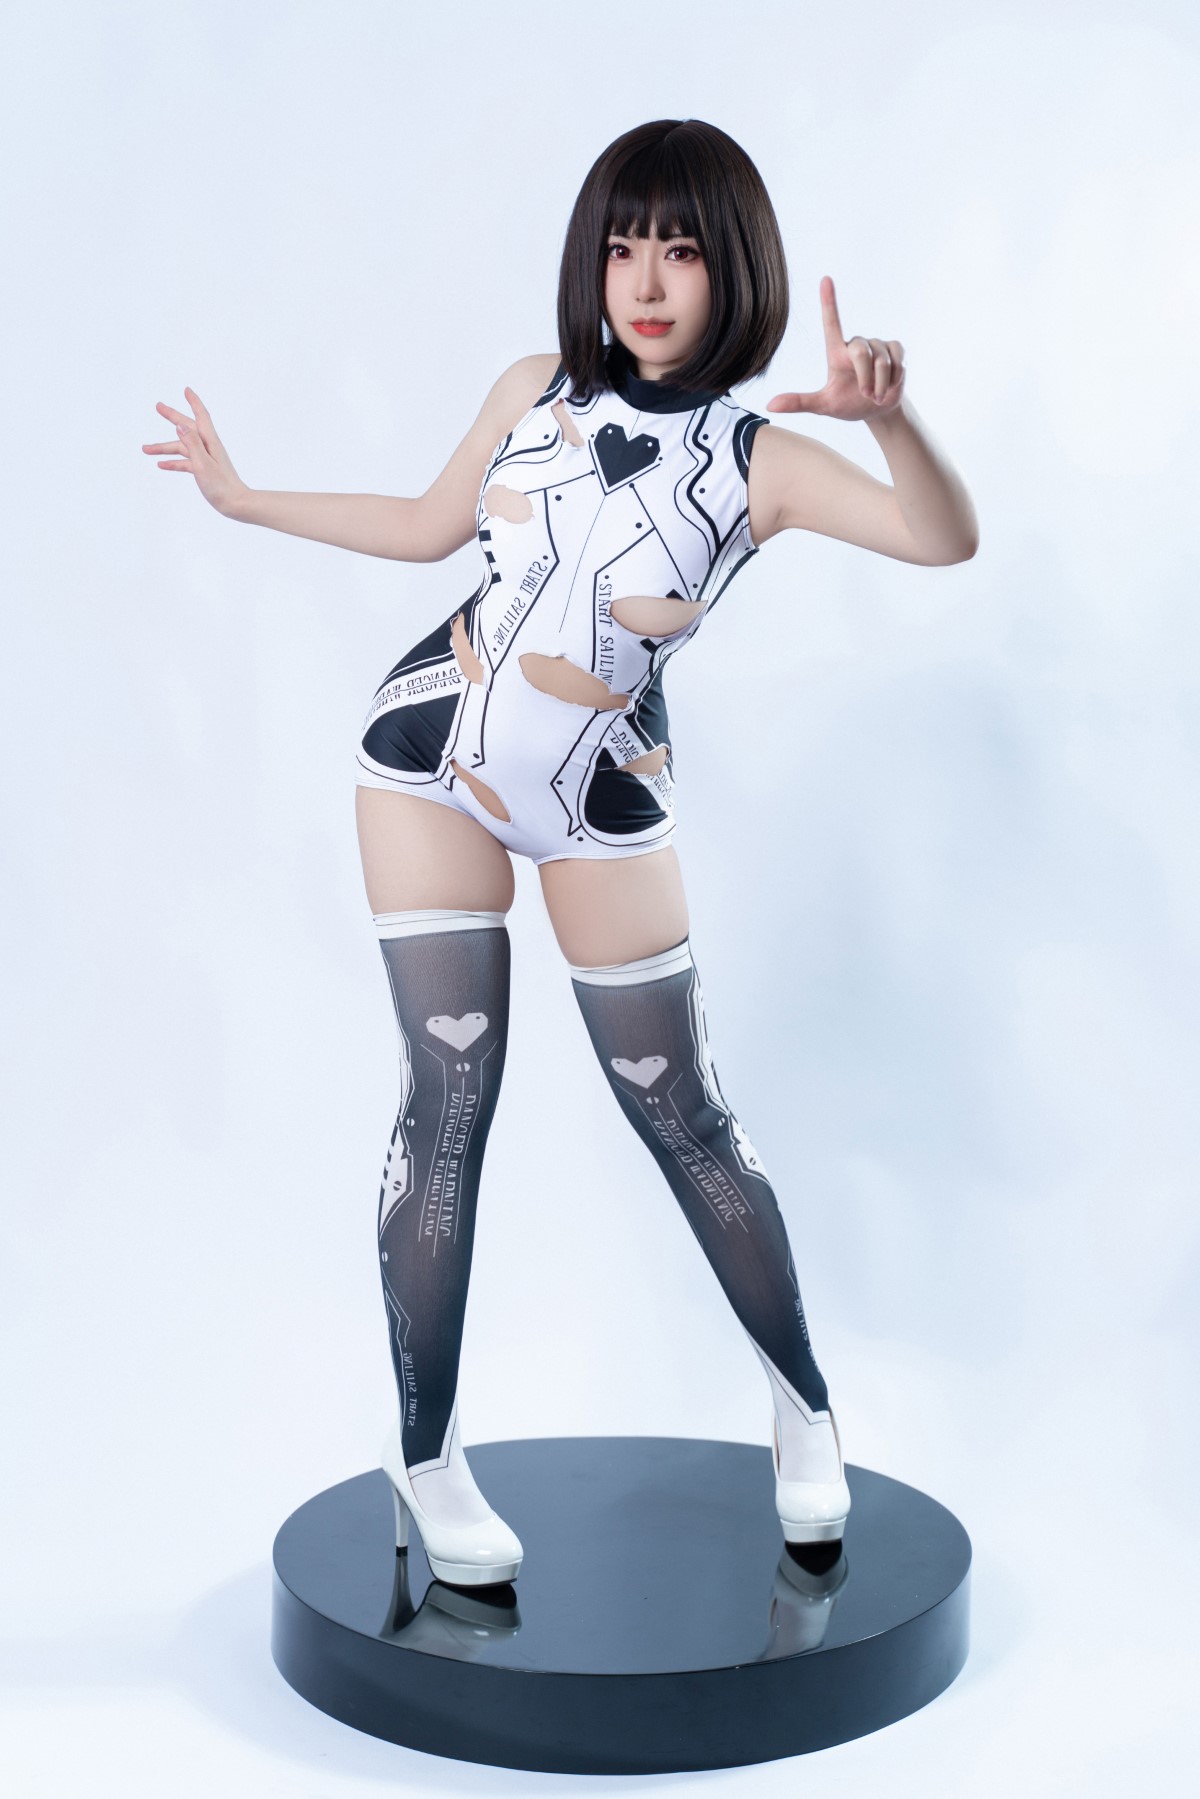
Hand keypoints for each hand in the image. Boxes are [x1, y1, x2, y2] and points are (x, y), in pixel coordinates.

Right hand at [142, 387, 248, 514]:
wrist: (235, 504)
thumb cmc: (221, 486)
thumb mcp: (203, 464)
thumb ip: (192, 444)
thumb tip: (180, 425)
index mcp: (210, 442)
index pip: (201, 416)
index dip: (193, 402)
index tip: (186, 390)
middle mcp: (207, 447)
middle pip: (187, 428)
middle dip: (173, 417)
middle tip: (158, 406)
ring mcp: (205, 458)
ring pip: (181, 448)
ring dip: (164, 448)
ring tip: (144, 449)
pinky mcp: (203, 470)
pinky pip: (185, 462)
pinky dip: (173, 462)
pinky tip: (160, 464)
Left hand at [767, 276, 905, 421]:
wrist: (878, 410)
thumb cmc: (848, 404)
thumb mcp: (823, 405)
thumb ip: (799, 402)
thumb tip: (770, 405)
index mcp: (836, 352)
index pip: (831, 323)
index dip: (829, 301)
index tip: (825, 279)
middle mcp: (856, 343)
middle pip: (862, 352)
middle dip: (866, 378)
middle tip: (866, 395)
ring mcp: (877, 344)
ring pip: (882, 361)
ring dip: (880, 384)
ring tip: (876, 395)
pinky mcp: (895, 348)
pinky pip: (898, 360)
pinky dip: (894, 379)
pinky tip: (890, 385)